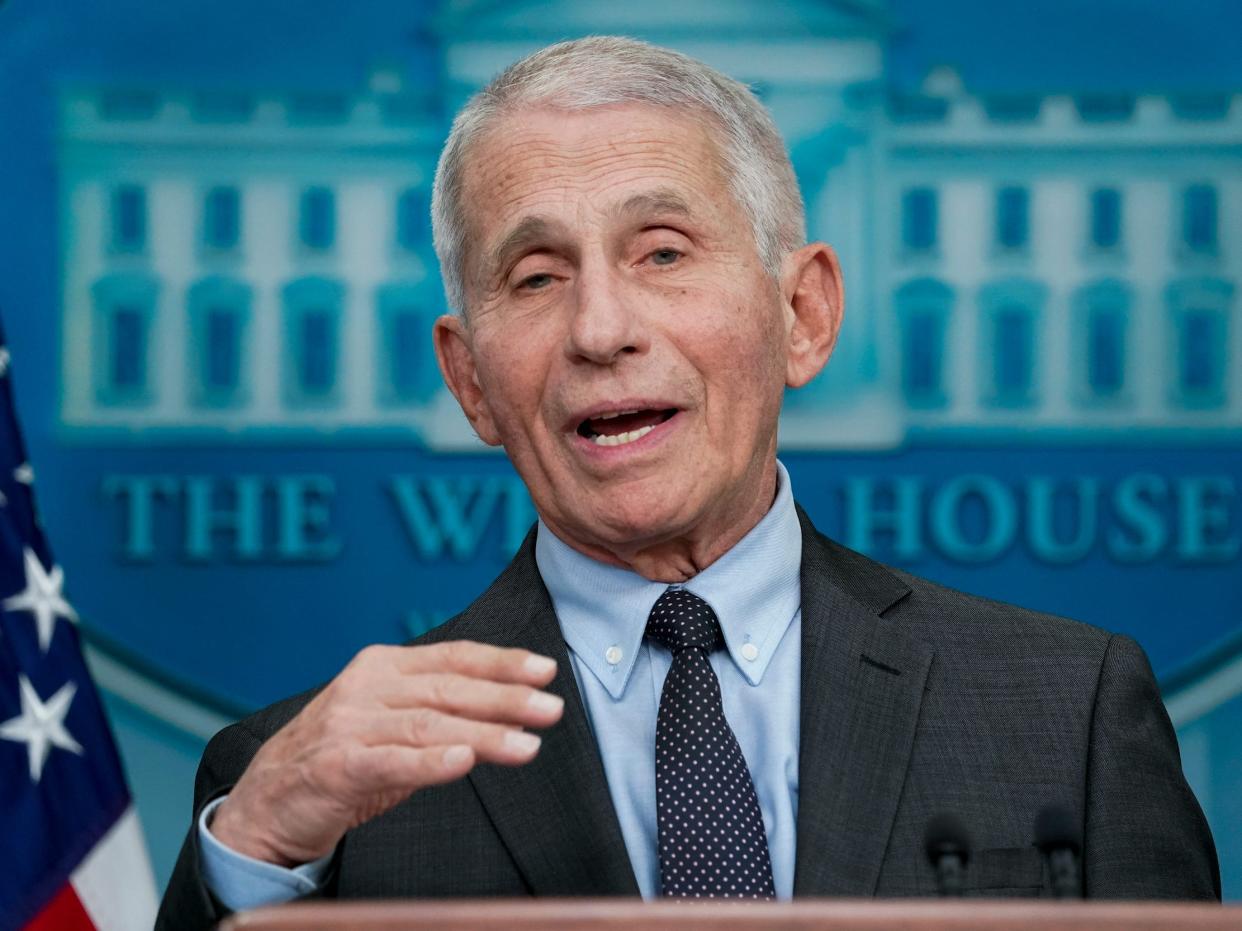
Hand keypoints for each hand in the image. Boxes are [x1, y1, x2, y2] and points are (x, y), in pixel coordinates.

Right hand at [209, 641, 562, 865]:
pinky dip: (431, 762)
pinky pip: (392, 762)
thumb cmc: (345, 757)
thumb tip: (513, 713)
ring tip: (527, 744)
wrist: (267, 799)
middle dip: (505, 698)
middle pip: (447, 689)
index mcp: (383, 666)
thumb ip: (443, 714)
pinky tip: (465, 762)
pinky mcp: (335, 766)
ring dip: (483, 735)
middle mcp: (366, 687)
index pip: (453, 657)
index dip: (502, 663)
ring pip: (428, 725)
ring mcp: (349, 724)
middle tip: (550, 708)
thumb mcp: (394, 724)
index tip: (545, 670)